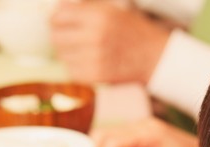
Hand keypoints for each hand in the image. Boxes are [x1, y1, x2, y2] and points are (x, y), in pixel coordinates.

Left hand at [49, 1, 169, 84]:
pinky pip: (72, 71)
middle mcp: (95, 36)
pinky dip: (76, 67)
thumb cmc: (133, 30)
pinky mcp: (96, 76)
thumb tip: (58, 8)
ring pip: (63, 56)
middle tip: (67, 36)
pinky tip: (88, 61)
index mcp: (98, 15)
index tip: (57, 21)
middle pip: (56, 37)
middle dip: (59, 36)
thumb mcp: (111, 9)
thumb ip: (85, 7)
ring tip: (82, 49)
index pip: (59, 16)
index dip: (55, 19)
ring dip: (67, 52)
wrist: (154, 56)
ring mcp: (94, 58)